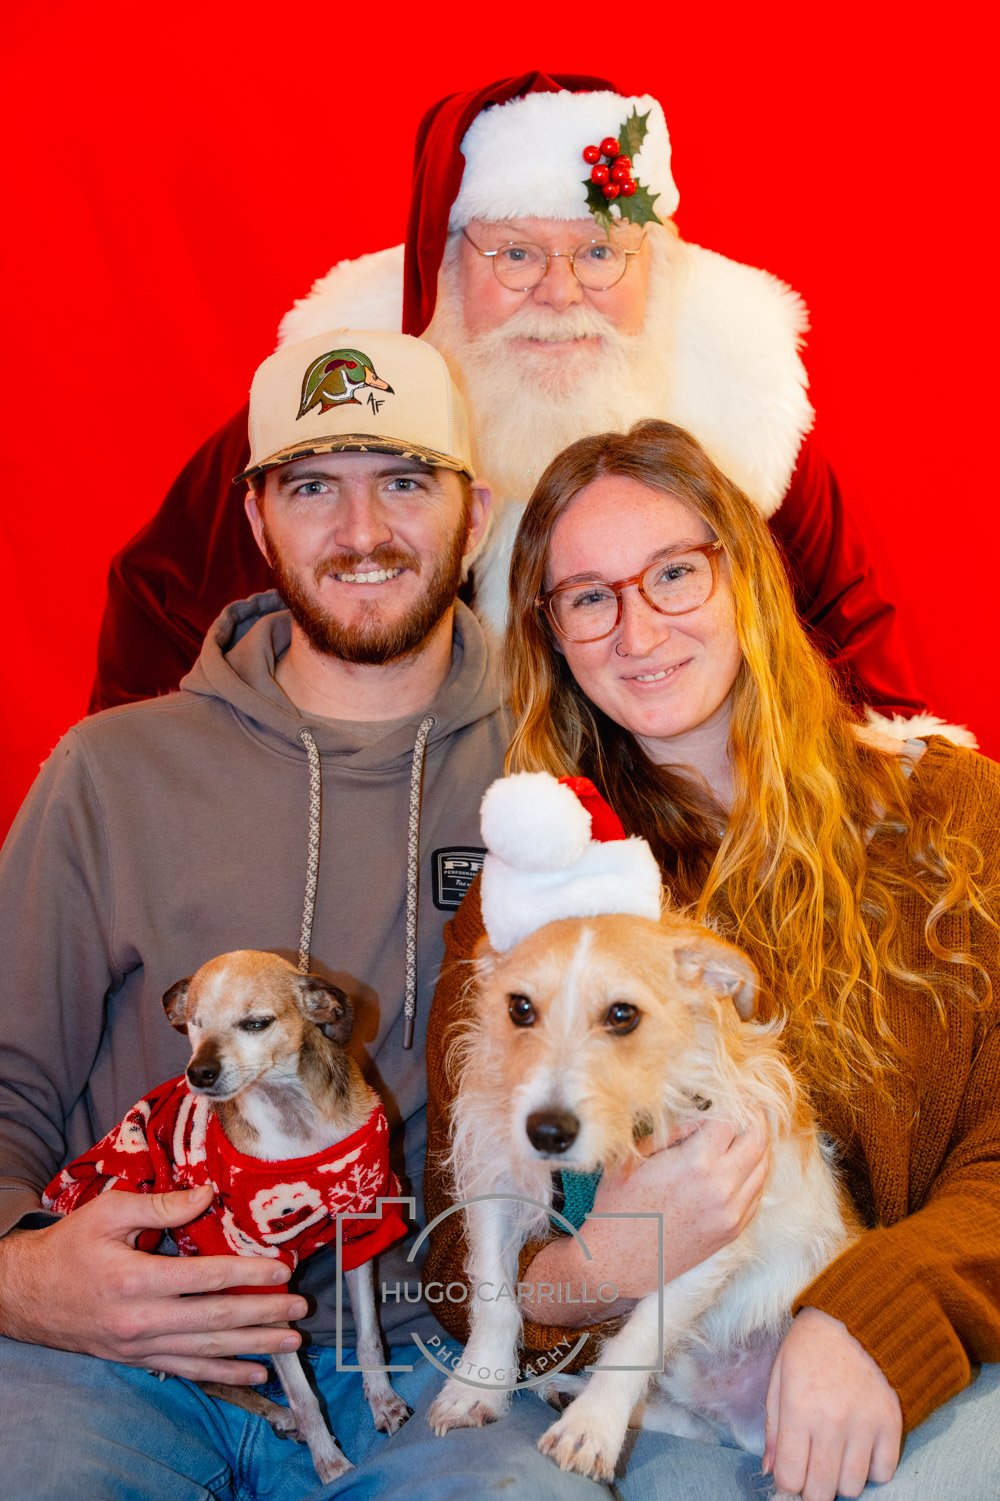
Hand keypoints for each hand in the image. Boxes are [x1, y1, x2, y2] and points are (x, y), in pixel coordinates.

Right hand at [0, 1187, 308, 1384]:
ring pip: (207, 1350)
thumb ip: (161, 1204)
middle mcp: (141, 1319)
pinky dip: (222, 1372)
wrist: (26, 1295)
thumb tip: (208, 1195)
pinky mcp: (138, 1358)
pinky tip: (253, 1371)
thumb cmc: (69, 1247)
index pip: (207, 1278)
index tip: (283, 1271)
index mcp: (136, 1279)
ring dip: (253, 1348)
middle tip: (300, 1311)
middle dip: (263, 1316)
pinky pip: (187, 1368)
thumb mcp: (109, 1212)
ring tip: (290, 1345)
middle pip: (215, 1320)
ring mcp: (140, 1345)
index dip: (249, 1274)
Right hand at [585, 1115, 770, 1297]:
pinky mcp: (732, 1232)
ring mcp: (731, 1214)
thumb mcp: (638, 1154)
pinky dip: (755, 1174)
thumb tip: (705, 1114)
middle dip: (754, 1119)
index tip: (726, 1094)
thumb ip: (677, 1130)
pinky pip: (757, 1195)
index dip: (731, 1102)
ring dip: (758, 1146)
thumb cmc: (619, 1204)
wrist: (616, 1261)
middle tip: (746, 1107)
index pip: (732, 1120)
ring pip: (763, 1168)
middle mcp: (722, 1188)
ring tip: (746, 1131)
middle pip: (758, 1141)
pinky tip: (742, 1163)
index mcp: (697, 1163)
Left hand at [764, 1306, 901, 1500]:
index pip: (789, 1478)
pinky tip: (860, 1447)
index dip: (787, 1484)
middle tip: (811, 1470)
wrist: (856, 1318)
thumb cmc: (810, 1346)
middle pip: (821, 1492)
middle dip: (812, 1489)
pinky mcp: (891, 1423)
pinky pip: (883, 1472)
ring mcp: (864, 1425)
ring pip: (852, 1487)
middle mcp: (831, 1422)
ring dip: (841, 1479)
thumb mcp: (780, 1375)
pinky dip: (871, 1469)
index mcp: (797, 1408)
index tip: (790, 1476)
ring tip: (835, 1455)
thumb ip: (773, 1427)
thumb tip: (770, 1470)